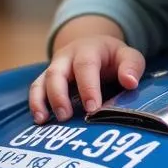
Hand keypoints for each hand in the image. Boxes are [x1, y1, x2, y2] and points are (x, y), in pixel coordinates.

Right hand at [28, 21, 143, 122]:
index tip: (93, 108)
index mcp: (89, 49)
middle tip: (66, 117)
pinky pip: (36, 89)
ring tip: (45, 120)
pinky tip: (40, 120)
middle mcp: (67, 57)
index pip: (85, 66)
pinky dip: (35, 103)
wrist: (96, 46)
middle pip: (56, 73)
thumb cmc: (113, 57)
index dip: (88, 87)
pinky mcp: (47, 79)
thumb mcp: (128, 56)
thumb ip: (132, 66)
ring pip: (42, 81)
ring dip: (41, 101)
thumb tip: (130, 82)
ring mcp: (55, 67)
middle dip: (59, 95)